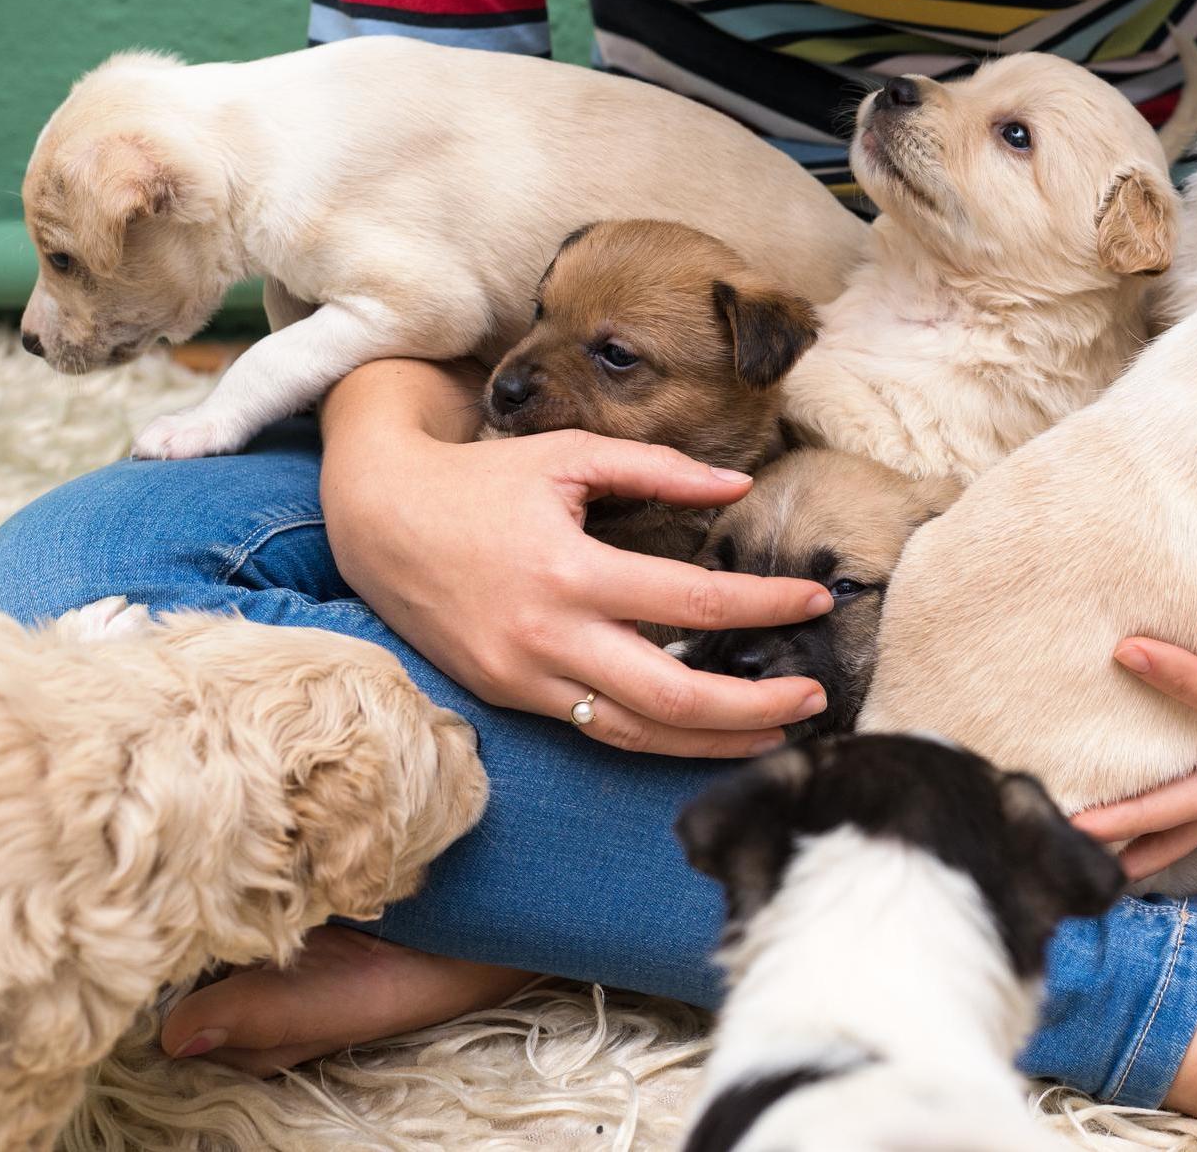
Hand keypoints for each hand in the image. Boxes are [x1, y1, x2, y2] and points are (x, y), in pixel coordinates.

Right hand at [320, 362, 832, 757]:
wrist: (377, 519)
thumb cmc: (480, 480)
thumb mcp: (569, 456)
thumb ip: (659, 469)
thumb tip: (739, 488)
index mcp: (570, 570)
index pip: (694, 600)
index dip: (766, 604)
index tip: (819, 600)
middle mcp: (549, 637)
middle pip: (673, 698)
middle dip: (756, 705)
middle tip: (816, 696)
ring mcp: (527, 678)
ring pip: (637, 734)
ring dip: (716, 741)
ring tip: (779, 732)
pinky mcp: (512, 698)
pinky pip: (598, 731)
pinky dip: (659, 740)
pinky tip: (706, 734)